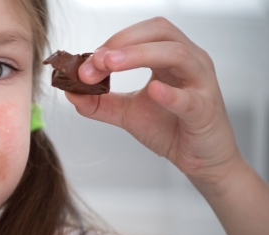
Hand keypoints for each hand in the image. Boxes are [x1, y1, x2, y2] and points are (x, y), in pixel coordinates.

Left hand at [65, 17, 243, 188]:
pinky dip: (170, 93)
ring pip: (176, 54)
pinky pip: (190, 99)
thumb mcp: (126, 113)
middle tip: (95, 60)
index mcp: (170, 58)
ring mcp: (201, 84)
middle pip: (160, 33)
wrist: (199, 161)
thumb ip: (98, 103)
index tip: (87, 62)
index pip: (143, 33)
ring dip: (139, 55)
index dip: (114, 41)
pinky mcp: (205, 112)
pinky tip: (152, 91)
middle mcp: (190, 62)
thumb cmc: (170, 129)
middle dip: (123, 43)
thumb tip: (69, 92)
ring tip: (110, 65)